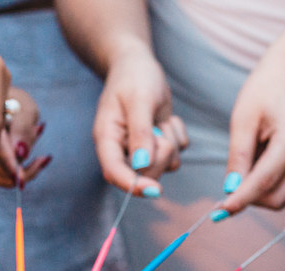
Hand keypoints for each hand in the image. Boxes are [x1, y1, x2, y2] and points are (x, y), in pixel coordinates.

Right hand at [93, 47, 186, 196]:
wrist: (138, 65)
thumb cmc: (134, 78)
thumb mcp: (139, 100)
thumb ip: (140, 133)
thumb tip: (141, 165)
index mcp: (107, 139)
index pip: (114, 172)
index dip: (133, 185)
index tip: (155, 191)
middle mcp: (121, 150)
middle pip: (144, 174)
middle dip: (160, 154)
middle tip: (159, 128)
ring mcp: (139, 151)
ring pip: (164, 166)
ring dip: (170, 143)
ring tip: (160, 120)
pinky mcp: (156, 147)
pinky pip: (176, 154)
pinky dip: (177, 136)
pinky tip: (165, 119)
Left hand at [218, 55, 284, 215]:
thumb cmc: (264, 91)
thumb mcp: (243, 119)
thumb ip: (238, 157)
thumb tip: (230, 190)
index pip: (264, 180)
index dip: (241, 199)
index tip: (220, 211)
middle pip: (275, 197)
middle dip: (250, 198)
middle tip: (230, 183)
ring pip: (281, 198)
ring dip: (258, 194)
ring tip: (246, 166)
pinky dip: (266, 187)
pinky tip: (257, 166)